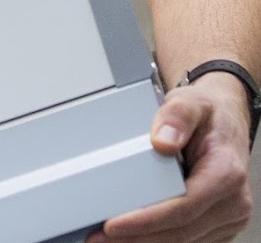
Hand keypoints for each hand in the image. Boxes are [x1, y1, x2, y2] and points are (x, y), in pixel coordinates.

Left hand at [89, 73, 252, 241]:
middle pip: (181, 231)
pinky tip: (132, 236)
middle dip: (137, 237)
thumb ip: (177, 116)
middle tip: (97, 237)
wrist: (225, 120)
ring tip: (107, 239)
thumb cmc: (208, 114)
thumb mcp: (191, 102)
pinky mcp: (217, 225)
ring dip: (144, 242)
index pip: (183, 206)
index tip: (114, 225)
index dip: (147, 220)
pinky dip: (157, 238)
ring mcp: (227, 217)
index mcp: (226, 173)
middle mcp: (232, 201)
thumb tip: (163, 140)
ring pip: (183, 240)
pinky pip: (187, 239)